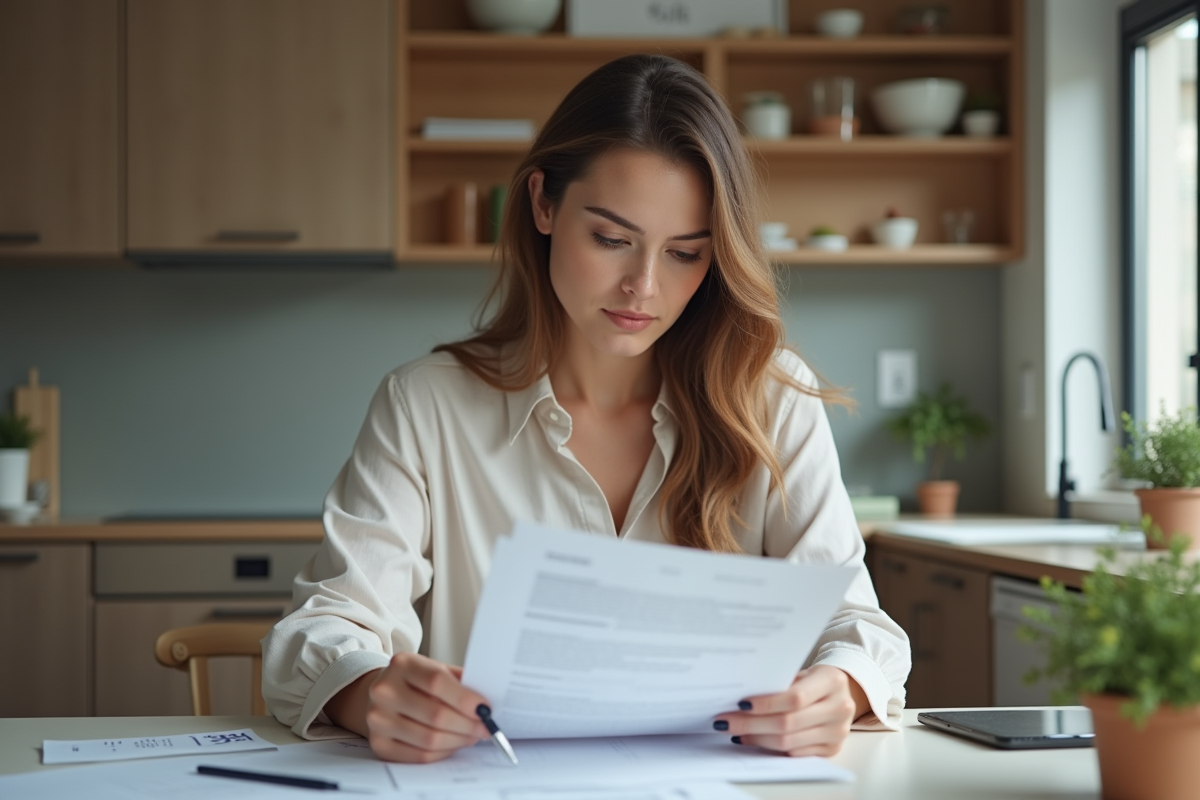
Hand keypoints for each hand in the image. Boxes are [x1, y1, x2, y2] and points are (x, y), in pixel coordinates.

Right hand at [362, 653, 490, 762]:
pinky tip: (453, 744)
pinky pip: (419, 756)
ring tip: (472, 736)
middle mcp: (384, 690)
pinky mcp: (378, 744)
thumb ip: (459, 682)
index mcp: (402, 665)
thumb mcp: (435, 669)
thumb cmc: (415, 681)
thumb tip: (488, 704)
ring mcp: (377, 719)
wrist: (381, 693)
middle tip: (485, 728)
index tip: (486, 708)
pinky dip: (443, 753)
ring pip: (429, 739)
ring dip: (458, 741)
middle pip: (435, 715)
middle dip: (468, 725)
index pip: (437, 682)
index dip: (465, 699)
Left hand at [713, 666, 867, 756]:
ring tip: (735, 731)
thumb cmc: (815, 679)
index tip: (740, 704)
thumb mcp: (803, 671)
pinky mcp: (832, 750)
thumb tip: (740, 696)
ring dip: (756, 738)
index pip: (794, 698)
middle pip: (787, 723)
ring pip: (787, 742)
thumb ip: (780, 682)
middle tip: (726, 721)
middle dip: (751, 724)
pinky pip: (794, 753)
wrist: (844, 692)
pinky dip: (769, 747)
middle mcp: (839, 708)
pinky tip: (753, 739)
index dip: (765, 703)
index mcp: (832, 681)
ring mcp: (838, 732)